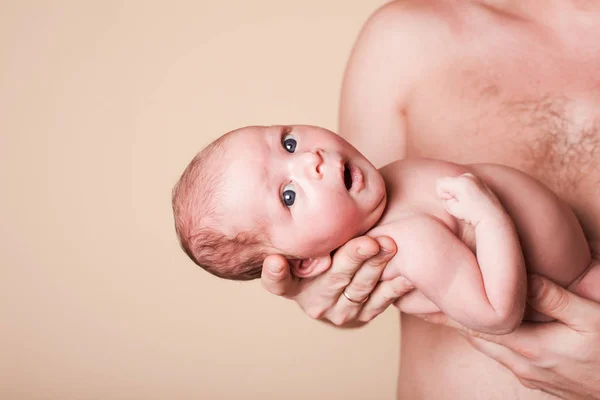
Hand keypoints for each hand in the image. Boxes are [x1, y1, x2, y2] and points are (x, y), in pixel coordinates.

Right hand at [260, 235, 413, 325]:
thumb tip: (315, 188)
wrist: (343, 285)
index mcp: (292, 284)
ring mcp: (338, 311)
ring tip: (389, 246)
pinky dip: (394, 286)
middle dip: (352, 258)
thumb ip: (311, 231)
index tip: (276, 261)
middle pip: (332, 278)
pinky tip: (405, 273)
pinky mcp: (363, 316)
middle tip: (369, 242)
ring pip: (359, 288)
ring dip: (376, 266)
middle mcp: (312, 300)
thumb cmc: (323, 250)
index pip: (277, 282)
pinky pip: (380, 301)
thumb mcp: (310, 244)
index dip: (276, 273)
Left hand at [422, 274, 599, 398]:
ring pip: (488, 348)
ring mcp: (528, 376)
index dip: (451, 311)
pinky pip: (503, 356)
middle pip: (476, 338)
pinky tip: (490, 327)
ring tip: (451, 308)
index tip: (427, 296)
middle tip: (429, 297)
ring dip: (470, 328)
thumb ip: (554, 299)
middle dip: (453, 319)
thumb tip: (522, 276)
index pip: (476, 327)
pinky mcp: (537, 380)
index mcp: (529, 349)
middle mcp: (521, 366)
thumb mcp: (591, 320)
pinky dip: (490, 340)